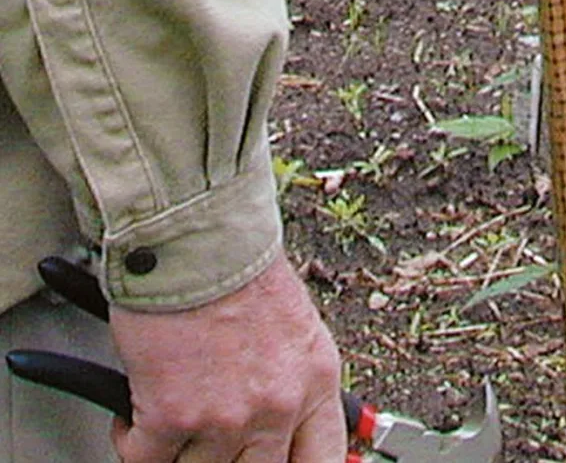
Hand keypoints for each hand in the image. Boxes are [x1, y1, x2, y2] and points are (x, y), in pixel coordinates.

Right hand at [109, 253, 343, 462]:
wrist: (198, 237)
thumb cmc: (240, 266)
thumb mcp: (294, 326)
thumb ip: (290, 380)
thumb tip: (278, 421)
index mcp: (316, 380)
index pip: (322, 460)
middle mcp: (277, 406)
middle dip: (225, 462)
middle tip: (205, 444)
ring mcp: (225, 418)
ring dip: (177, 453)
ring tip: (170, 422)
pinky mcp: (170, 417)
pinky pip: (143, 461)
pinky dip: (131, 441)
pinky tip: (135, 415)